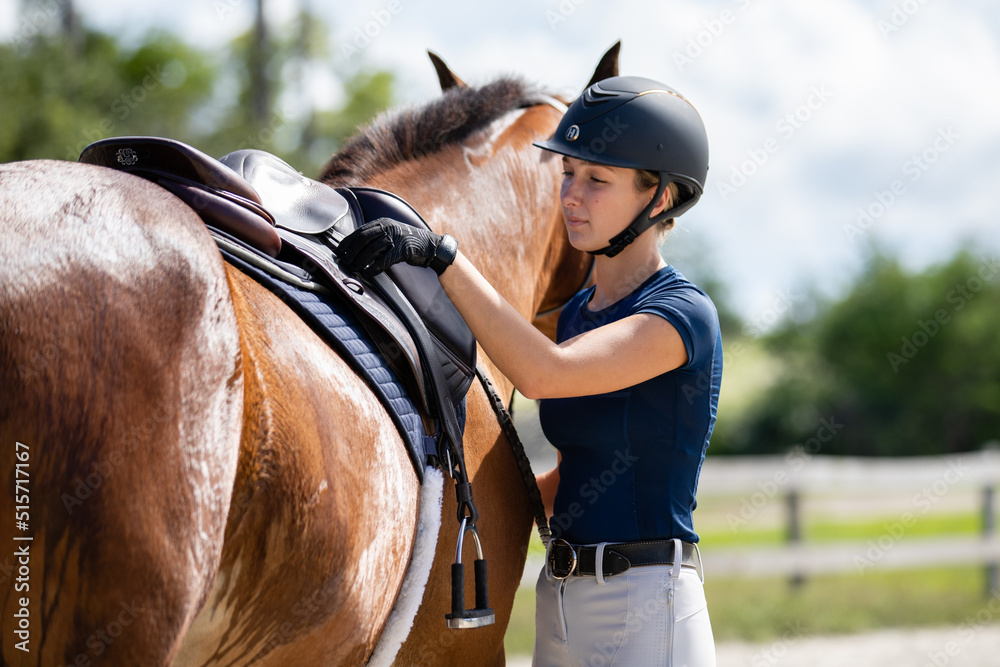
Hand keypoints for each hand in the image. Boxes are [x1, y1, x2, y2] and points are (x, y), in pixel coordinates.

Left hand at [335, 217, 457, 277]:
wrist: (431, 246)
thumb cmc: (408, 242)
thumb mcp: (391, 234)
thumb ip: (376, 238)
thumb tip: (357, 248)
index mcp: (383, 222)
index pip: (360, 231)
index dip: (348, 241)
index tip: (338, 250)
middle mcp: (388, 227)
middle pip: (363, 239)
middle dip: (351, 251)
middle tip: (343, 261)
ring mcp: (395, 237)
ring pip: (372, 250)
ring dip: (360, 260)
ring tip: (353, 268)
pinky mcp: (402, 249)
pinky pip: (384, 260)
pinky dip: (374, 267)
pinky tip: (367, 273)